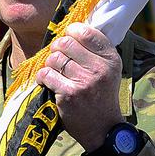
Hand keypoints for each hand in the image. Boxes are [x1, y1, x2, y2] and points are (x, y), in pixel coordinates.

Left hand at [36, 23, 123, 150]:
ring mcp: (84, 81)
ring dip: (50, 64)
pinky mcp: (69, 94)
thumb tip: (71, 27)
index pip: (86, 32)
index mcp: (111, 58)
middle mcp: (99, 68)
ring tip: (55, 72)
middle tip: (58, 57)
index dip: (71, 32)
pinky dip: (43, 77)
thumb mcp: (108, 70)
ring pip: (54, 58)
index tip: (68, 39)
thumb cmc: (102, 95)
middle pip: (66, 43)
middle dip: (57, 48)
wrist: (103, 128)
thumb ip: (94, 50)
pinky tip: (47, 82)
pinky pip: (46, 74)